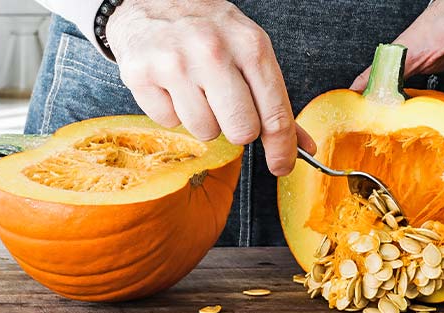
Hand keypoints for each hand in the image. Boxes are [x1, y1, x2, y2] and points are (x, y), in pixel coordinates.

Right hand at [106, 0, 315, 175]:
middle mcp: (213, 52)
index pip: (275, 113)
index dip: (281, 148)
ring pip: (204, 132)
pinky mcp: (141, 75)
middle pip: (241, 131)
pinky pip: (169, 122)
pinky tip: (173, 86)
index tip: (281, 165)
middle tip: (228, 107)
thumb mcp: (251, 51)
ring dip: (204, 119)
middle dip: (238, 129)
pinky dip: (173, 111)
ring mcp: (174, 64)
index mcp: (250, 46)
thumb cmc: (209, 30)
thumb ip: (275, 100)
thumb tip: (302, 146)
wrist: (152, 1)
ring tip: (196, 88)